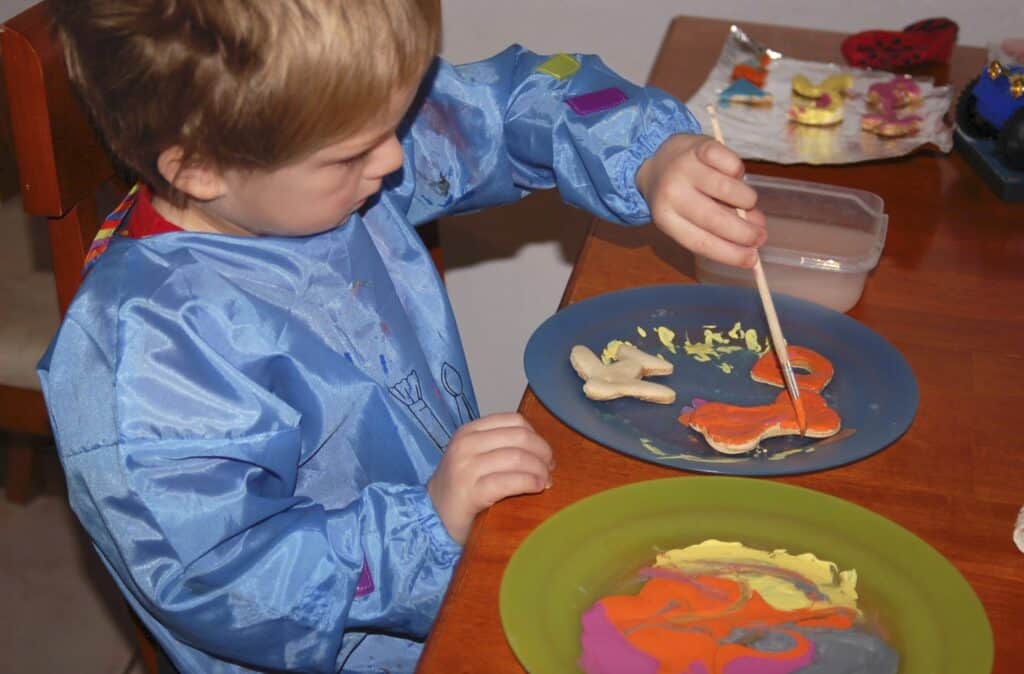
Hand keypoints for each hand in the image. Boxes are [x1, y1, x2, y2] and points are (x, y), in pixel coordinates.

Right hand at [427, 413, 553, 543]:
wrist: (432, 517)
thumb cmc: (460, 488)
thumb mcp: (474, 456)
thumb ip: (500, 446)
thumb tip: (541, 448)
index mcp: (469, 431)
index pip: (514, 421)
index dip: (536, 436)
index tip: (544, 454)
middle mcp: (466, 445)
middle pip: (520, 437)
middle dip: (543, 452)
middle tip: (550, 468)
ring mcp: (466, 468)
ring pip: (518, 458)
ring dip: (540, 470)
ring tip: (546, 481)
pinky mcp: (470, 492)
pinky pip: (510, 481)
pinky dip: (530, 482)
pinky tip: (537, 488)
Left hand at [635, 134, 766, 267]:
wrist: (657, 159)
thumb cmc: (681, 195)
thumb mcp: (690, 216)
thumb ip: (720, 228)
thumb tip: (756, 238)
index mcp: (666, 218)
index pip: (701, 242)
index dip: (729, 254)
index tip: (752, 260)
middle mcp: (672, 193)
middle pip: (714, 219)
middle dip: (744, 233)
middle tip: (761, 236)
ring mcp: (685, 168)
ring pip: (726, 190)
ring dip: (747, 201)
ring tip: (749, 203)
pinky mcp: (700, 146)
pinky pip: (731, 163)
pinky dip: (739, 172)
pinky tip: (736, 176)